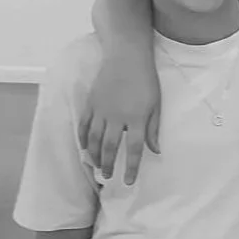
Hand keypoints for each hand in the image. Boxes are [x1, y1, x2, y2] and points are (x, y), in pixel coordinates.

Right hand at [77, 56, 161, 184]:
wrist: (126, 56)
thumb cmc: (145, 79)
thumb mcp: (156, 104)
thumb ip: (153, 129)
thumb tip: (155, 150)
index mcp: (136, 118)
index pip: (134, 149)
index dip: (132, 167)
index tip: (129, 181)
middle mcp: (117, 117)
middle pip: (110, 148)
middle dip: (109, 165)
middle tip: (108, 177)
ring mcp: (101, 110)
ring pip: (94, 140)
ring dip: (94, 156)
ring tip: (97, 166)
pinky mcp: (91, 103)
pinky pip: (84, 125)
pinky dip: (82, 139)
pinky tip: (84, 148)